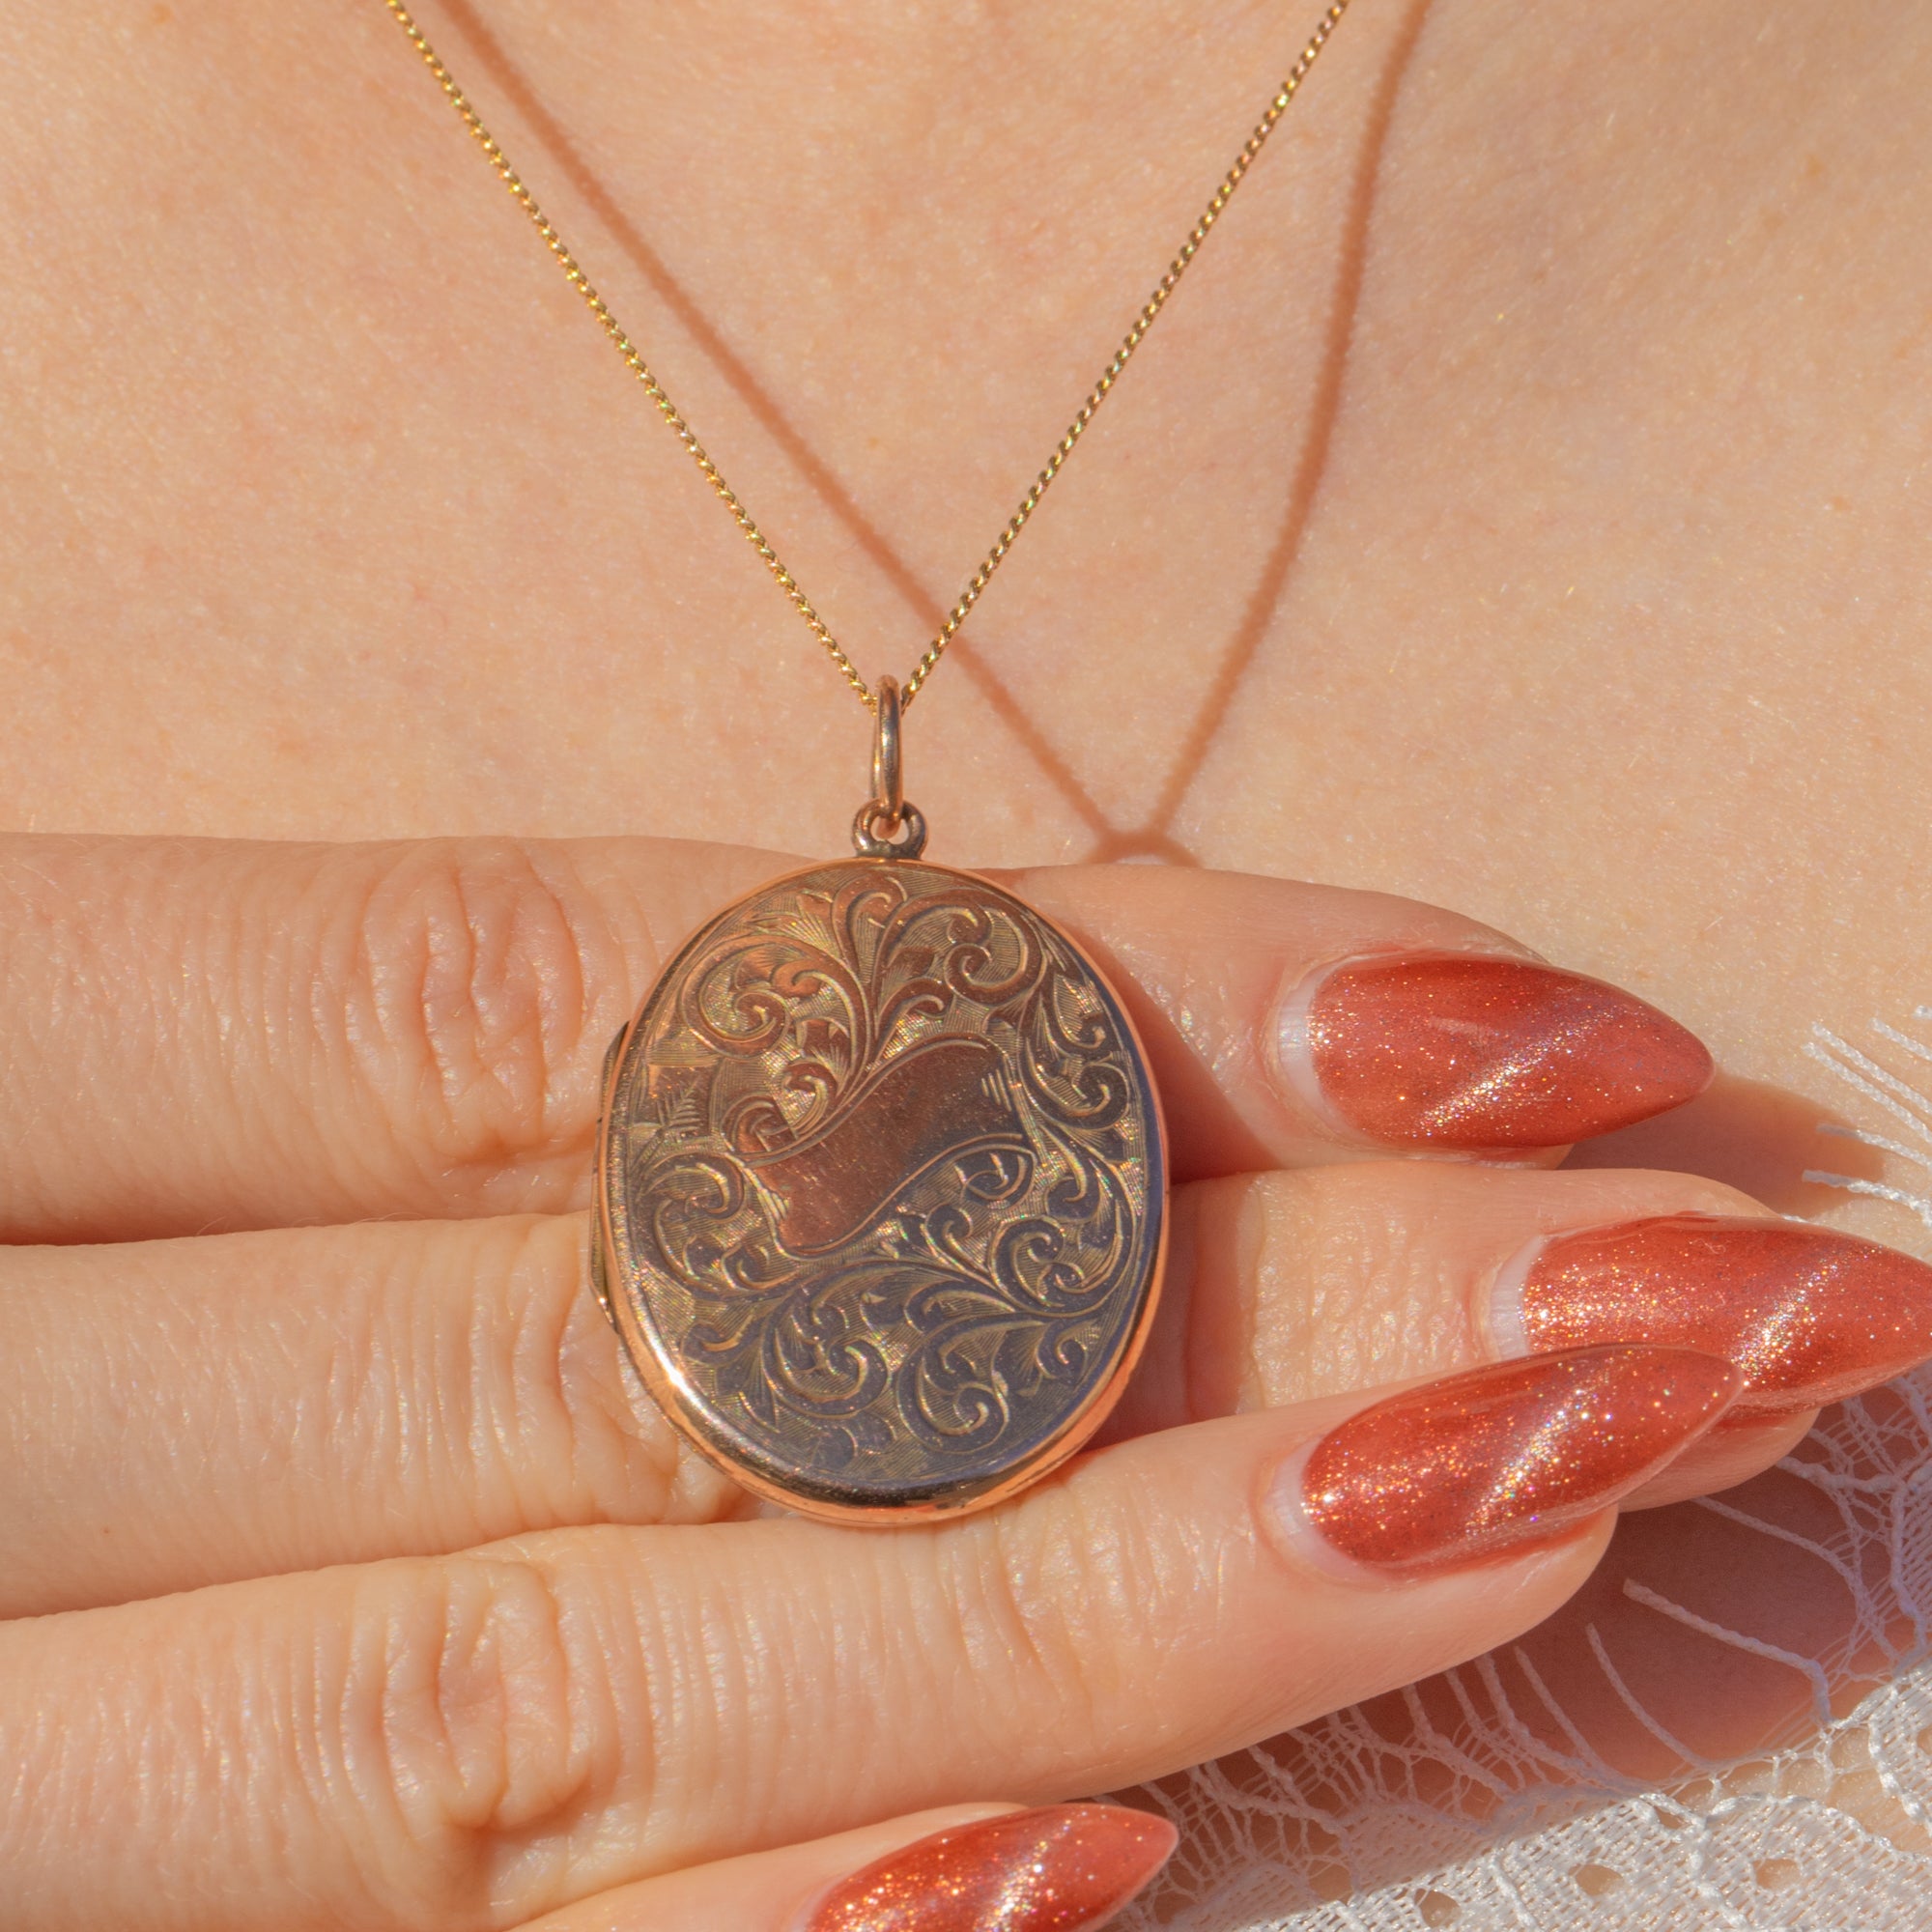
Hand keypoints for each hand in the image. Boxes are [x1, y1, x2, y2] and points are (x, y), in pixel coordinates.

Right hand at [4, 836, 1925, 1931]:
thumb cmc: (30, 1223)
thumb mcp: (173, 1080)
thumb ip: (529, 1083)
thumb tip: (1020, 1062)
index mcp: (34, 1066)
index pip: (611, 981)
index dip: (1075, 992)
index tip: (1515, 1018)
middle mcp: (18, 1391)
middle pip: (692, 1316)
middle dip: (1234, 1297)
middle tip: (1691, 1281)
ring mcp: (18, 1716)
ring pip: (571, 1665)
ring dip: (1095, 1605)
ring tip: (1537, 1505)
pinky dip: (734, 1906)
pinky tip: (1073, 1868)